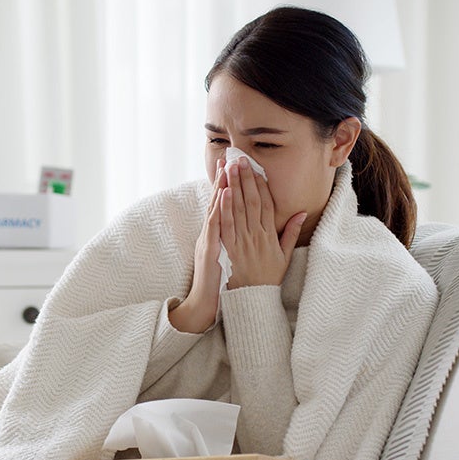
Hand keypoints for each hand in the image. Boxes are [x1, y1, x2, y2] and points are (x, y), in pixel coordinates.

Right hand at [169, 159, 226, 332]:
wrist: (207, 304)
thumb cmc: (222, 284)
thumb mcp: (231, 258)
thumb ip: (239, 242)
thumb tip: (251, 229)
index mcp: (221, 234)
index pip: (227, 205)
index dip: (231, 185)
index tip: (236, 166)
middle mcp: (214, 233)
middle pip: (221, 201)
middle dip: (226, 178)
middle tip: (230, 155)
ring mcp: (211, 239)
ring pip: (217, 207)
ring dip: (221, 185)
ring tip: (227, 165)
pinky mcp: (210, 247)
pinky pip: (216, 224)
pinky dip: (219, 207)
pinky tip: (223, 192)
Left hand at [220, 157, 305, 289]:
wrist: (252, 299)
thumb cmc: (267, 278)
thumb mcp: (284, 257)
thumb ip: (291, 233)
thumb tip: (300, 212)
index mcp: (270, 235)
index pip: (266, 204)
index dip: (261, 184)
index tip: (256, 168)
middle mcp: (257, 235)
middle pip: (251, 201)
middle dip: (246, 178)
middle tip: (240, 158)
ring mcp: (242, 241)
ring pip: (239, 208)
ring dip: (234, 186)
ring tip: (230, 167)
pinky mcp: (229, 248)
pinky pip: (226, 224)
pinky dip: (225, 207)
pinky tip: (223, 192)